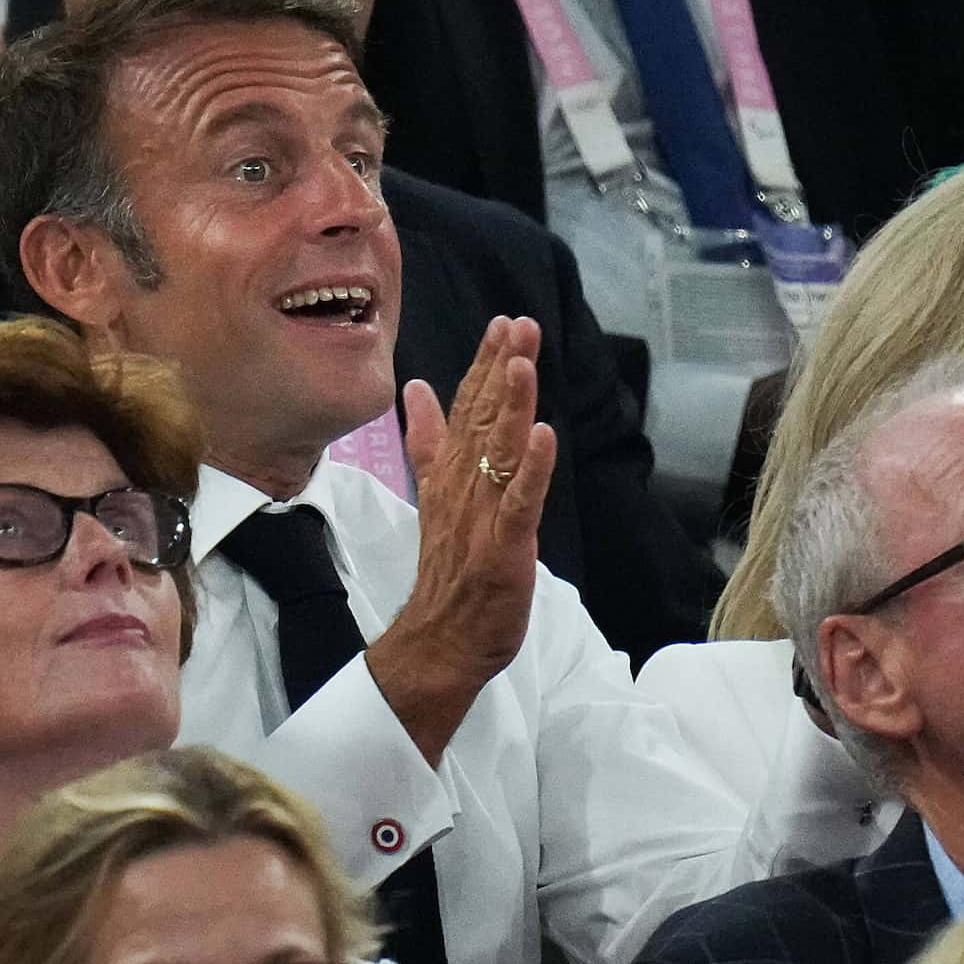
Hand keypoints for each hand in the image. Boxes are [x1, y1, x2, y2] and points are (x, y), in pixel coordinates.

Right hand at [366, 317, 558, 765]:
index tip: (503, 323)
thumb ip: (431, 440)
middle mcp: (463, 486)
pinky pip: (519, 501)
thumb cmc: (450, 571)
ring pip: (497, 450)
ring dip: (511, 404)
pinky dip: (531, 468)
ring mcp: (481, 515)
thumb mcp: (438, 496)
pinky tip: (543, 435)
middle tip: (517, 324)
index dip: (485, 365)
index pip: (467, 409)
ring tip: (522, 362)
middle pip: (482, 418)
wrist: (439, 640)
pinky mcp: (503, 545)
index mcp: (451, 473)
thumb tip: (420, 388)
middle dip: (500, 368)